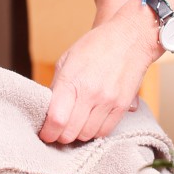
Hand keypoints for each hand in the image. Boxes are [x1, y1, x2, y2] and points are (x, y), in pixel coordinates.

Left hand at [39, 1, 157, 145]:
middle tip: (57, 131)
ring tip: (74, 124)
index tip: (45, 133)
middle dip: (60, 135)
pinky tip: (90, 122)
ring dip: (77, 134)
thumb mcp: (67, 60)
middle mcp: (90, 93)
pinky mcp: (122, 106)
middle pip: (70, 132)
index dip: (47, 132)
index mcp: (72, 80)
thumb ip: (57, 87)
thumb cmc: (95, 46)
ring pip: (86, 135)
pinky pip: (104, 131)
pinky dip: (94, 132)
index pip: (56, 119)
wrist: (129, 38)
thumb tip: (47, 110)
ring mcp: (108, 101)